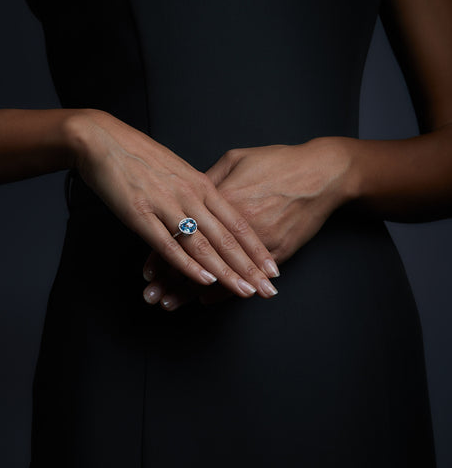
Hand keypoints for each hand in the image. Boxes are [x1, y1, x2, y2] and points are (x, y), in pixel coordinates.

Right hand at [65, 109, 279, 298]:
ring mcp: (166, 205)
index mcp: (201, 185)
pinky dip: (188, 265)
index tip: (273, 268)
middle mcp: (190, 196)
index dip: (256, 248)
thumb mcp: (179, 170)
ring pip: (203, 244)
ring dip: (226, 271)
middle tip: (268, 290)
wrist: (104, 140)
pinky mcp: (141, 214)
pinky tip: (203, 280)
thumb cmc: (141, 155)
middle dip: (250, 267)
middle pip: (226, 237)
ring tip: (245, 291)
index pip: (237, 222)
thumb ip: (197, 191)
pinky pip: (169, 245)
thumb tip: (210, 211)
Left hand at [142, 137, 354, 309]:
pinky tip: (206, 301)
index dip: (160, 254)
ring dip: (189, 292)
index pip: (180, 232)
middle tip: (150, 297)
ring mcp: (253, 240)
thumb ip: (208, 181)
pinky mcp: (275, 251)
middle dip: (169, 280)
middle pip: (193, 257)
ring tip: (169, 305)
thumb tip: (187, 196)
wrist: (321, 172)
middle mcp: (230, 223)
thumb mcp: (236, 161)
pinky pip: (244, 276)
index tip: (147, 271)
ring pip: (216, 271)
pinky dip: (224, 292)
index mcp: (216, 199)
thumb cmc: (277, 162)